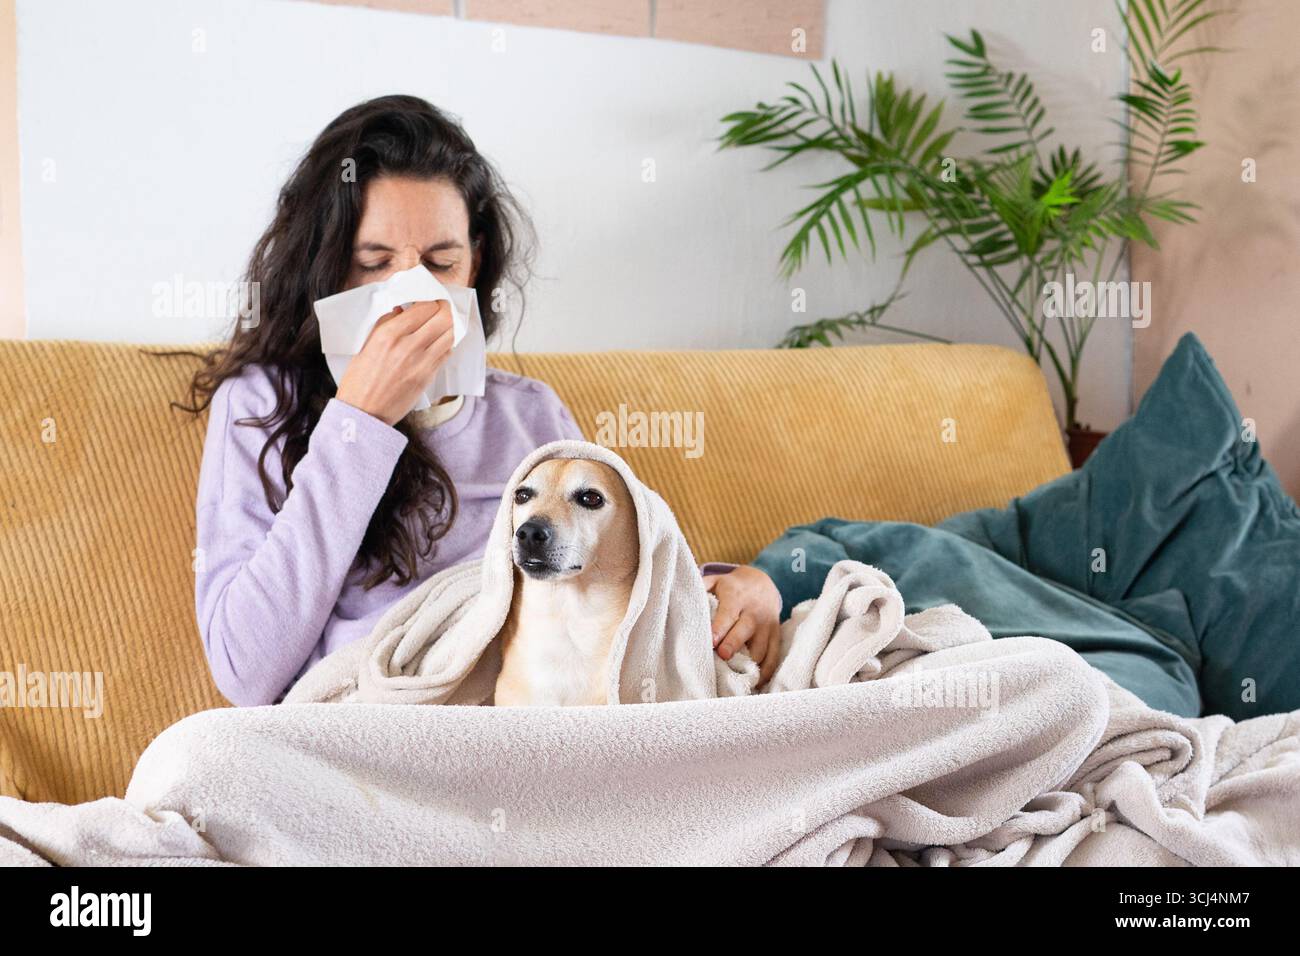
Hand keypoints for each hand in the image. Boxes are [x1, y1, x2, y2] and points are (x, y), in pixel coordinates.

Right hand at [334, 300, 454, 425]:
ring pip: (450, 334)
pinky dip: (447, 343)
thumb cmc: (359, 380)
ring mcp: (422, 362)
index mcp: (388, 334)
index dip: (429, 300)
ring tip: (442, 324)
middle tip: (440, 308)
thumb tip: (400, 309)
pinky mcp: (429, 376)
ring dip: (449, 325)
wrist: (364, 412)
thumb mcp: (365, 345)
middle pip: (443, 318)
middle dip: (445, 309)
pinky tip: (439, 341)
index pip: (423, 307)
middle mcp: (408, 346)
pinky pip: (447, 352)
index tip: (427, 300)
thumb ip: (384, 324)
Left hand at [705, 566, 782, 686]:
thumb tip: (679, 596)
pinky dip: (766, 671)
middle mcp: (754, 612)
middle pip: (744, 630)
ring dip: (750, 663)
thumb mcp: (716, 581)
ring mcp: (767, 625)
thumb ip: (700, 587)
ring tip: (736, 677)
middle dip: (734, 644)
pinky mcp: (776, 635)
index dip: (720, 628)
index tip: (711, 641)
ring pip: (761, 647)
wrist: (762, 583)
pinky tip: (756, 683)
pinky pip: (774, 655)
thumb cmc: (731, 587)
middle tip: (723, 656)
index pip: (728, 614)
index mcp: (736, 598)